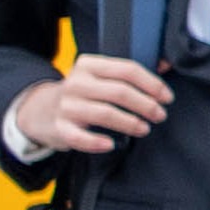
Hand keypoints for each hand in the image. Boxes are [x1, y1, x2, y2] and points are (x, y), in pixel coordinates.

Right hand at [11, 55, 171, 157]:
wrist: (42, 109)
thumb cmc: (84, 93)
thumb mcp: (100, 75)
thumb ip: (129, 71)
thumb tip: (166, 64)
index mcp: (90, 64)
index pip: (127, 70)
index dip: (152, 84)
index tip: (167, 97)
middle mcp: (76, 82)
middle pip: (120, 92)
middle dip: (146, 105)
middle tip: (160, 115)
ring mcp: (66, 105)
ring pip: (105, 113)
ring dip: (129, 123)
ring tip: (144, 129)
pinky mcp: (59, 127)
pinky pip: (79, 137)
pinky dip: (96, 142)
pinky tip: (111, 144)